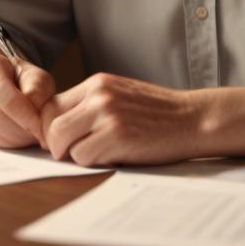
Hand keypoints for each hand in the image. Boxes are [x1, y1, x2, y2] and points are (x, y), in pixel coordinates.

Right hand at [0, 53, 55, 148]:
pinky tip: (20, 136)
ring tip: (32, 133)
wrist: (7, 89)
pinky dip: (9, 144)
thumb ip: (39, 90)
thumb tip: (35, 114)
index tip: (40, 126)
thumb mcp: (38, 78)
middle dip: (20, 129)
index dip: (22, 113)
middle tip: (39, 134)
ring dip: (17, 139)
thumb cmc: (26, 83)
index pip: (0, 92)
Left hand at [40, 73, 203, 166]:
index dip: (50, 128)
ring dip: (76, 155)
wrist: (194, 119)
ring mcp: (107, 114)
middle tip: (71, 154)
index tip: (60, 142)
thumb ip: (92, 105)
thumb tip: (56, 129)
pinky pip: (83, 157)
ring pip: (63, 143)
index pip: (51, 106)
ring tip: (100, 153)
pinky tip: (114, 157)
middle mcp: (99, 95)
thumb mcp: (121, 96)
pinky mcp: (117, 136)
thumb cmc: (159, 114)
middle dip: (56, 146)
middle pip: (51, 125)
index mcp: (97, 83)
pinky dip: (93, 162)